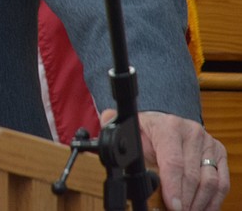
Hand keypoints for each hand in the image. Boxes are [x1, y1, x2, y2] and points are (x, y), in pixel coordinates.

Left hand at [108, 109, 229, 209]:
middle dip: (184, 200)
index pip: (174, 162)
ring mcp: (208, 143)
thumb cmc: (146, 130)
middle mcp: (192, 132)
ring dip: (199, 203)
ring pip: (210, 181)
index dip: (174, 187)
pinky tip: (202, 209)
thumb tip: (104, 139)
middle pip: (192, 176)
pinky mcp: (219, 153)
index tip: (173, 205)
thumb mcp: (129, 128)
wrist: (164, 123)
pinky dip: (213, 200)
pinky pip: (222, 182)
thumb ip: (115, 131)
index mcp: (169, 126)